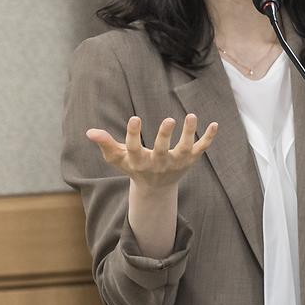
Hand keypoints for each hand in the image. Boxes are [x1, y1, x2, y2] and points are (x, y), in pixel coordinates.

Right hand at [86, 114, 218, 192]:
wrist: (156, 188)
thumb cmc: (134, 167)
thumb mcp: (119, 158)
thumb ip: (105, 145)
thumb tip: (90, 132)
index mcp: (139, 162)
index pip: (134, 148)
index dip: (133, 134)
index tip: (134, 118)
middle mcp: (158, 163)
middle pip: (161, 150)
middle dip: (165, 136)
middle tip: (168, 119)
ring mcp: (176, 163)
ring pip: (184, 149)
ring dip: (189, 134)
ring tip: (191, 115)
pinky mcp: (190, 160)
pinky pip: (200, 149)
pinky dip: (208, 138)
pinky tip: (214, 124)